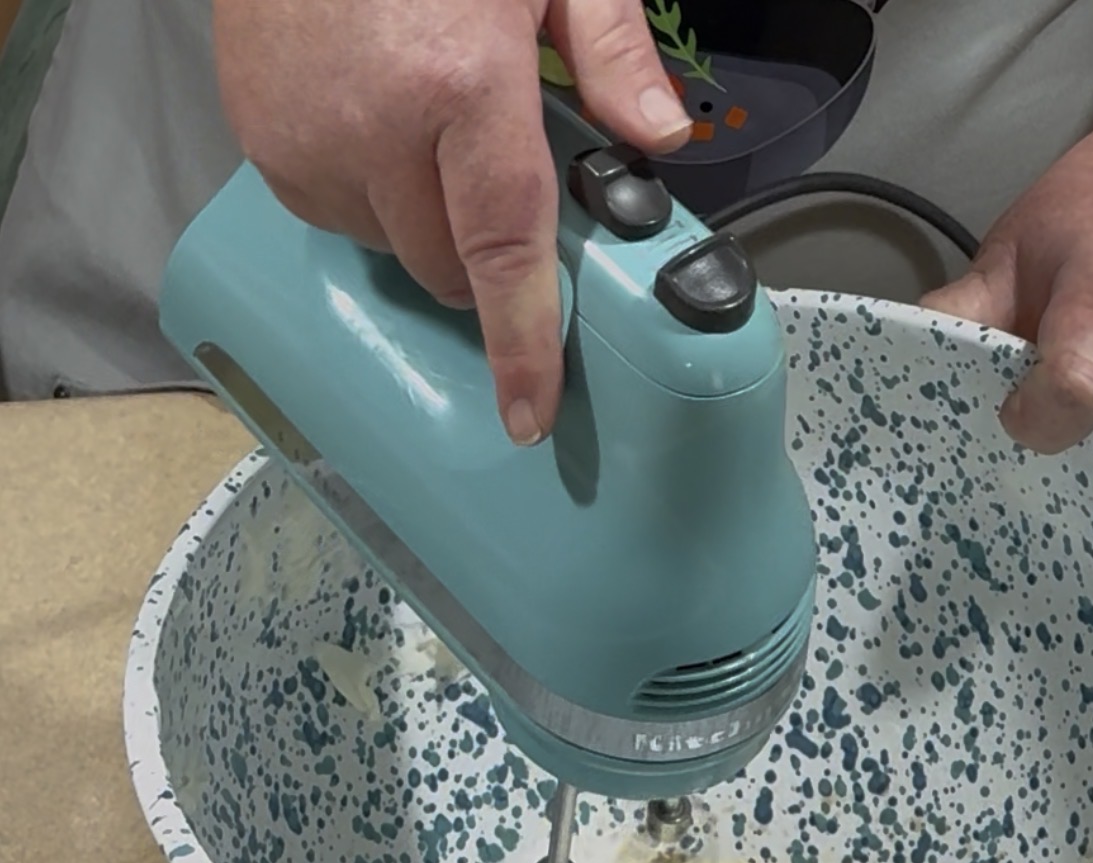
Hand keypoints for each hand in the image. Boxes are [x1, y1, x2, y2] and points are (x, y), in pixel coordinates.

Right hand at [213, 0, 690, 444]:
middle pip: (447, 268)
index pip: (503, 250)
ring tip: (423, 125)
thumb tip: (659, 134)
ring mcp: (307, 140)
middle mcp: (375, 126)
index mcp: (458, 81)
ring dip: (420, 221)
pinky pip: (332, 215)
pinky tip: (373, 122)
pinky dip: (364, 194)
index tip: (528, 411)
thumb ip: (608, 49)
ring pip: (388, 249)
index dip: (521, 344)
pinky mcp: (262, 142)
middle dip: (483, 255)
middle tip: (492, 180)